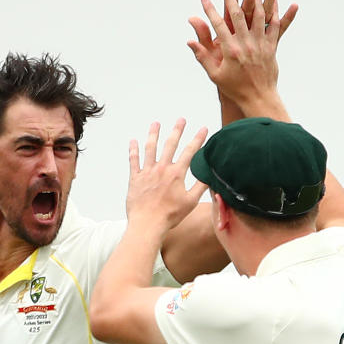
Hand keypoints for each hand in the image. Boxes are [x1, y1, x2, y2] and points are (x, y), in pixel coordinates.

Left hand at [126, 119, 208, 234]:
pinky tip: (133, 141)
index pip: (190, 152)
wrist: (147, 224)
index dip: (198, 139)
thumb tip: (211, 174)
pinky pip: (133, 161)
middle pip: (170, 145)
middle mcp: (162, 169)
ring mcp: (147, 172)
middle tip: (181, 120)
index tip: (203, 128)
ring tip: (156, 124)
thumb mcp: (191, 202)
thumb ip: (201, 186)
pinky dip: (133, 150)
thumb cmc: (169, 216)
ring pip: (150, 148)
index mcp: (176, 174)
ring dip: (153, 134)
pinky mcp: (135, 179)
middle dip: (177, 130)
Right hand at [188, 0, 296, 119]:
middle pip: (238, 15)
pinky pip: (275, 26)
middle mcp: (246, 44)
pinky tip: (273, 2)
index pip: (217, 25)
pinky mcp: (271, 47)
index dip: (210, 10)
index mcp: (230, 51)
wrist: (258, 98)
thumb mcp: (214, 74)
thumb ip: (202, 56)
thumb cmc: (234, 88)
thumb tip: (189, 41)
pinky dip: (275, 13)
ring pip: (258, 16)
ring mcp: (260, 45)